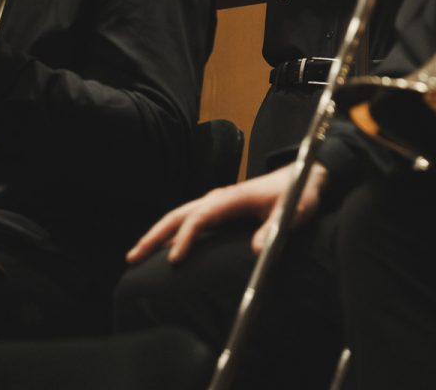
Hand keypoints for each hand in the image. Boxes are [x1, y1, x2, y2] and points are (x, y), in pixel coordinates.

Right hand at [126, 161, 326, 264]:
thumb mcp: (294, 211)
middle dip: (154, 235)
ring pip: (179, 215)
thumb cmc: (298, 194)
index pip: (201, 217)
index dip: (186, 237)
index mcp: (233, 198)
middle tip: (132, 257)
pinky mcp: (219, 208)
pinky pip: (188, 219)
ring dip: (156, 234)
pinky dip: (170, 232)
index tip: (174, 259)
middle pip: (179, 214)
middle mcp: (220, 197)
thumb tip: (256, 250)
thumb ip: (275, 228)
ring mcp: (217, 201)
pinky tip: (161, 248)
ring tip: (135, 255)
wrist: (303, 176)